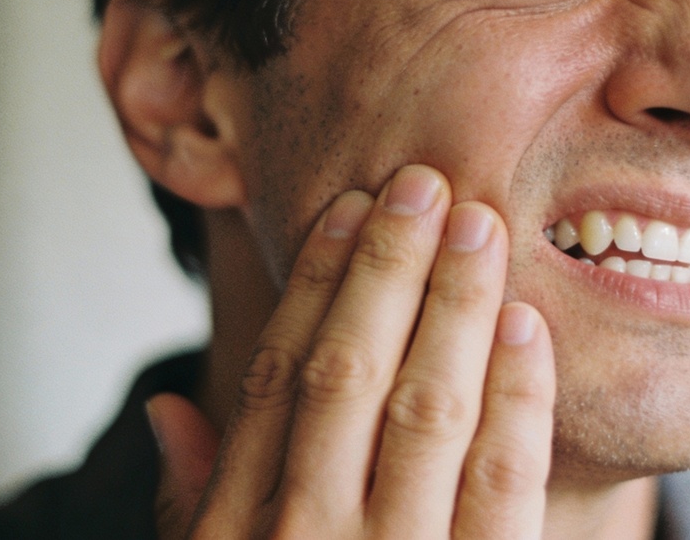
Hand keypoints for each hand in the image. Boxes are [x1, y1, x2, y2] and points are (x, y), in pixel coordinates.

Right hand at [146, 165, 555, 537]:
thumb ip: (194, 503)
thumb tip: (164, 407)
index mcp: (242, 527)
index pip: (276, 378)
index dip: (315, 282)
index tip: (348, 208)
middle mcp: (310, 534)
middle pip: (348, 372)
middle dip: (386, 269)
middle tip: (422, 184)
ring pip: (427, 409)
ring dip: (453, 305)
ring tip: (477, 225)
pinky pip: (503, 482)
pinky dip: (516, 396)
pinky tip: (525, 324)